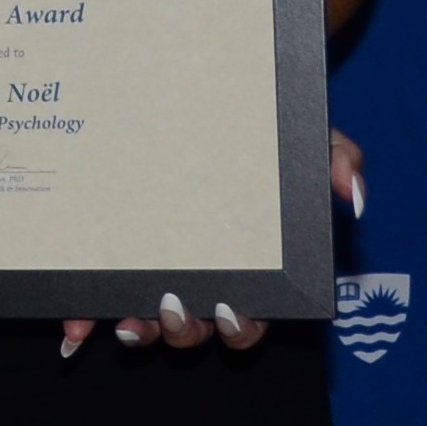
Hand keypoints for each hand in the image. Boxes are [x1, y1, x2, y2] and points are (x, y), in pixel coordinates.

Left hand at [56, 129, 359, 357]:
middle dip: (185, 331)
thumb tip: (353, 194)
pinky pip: (95, 302)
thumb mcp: (304, 137)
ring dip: (138, 332)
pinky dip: (84, 319)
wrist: (196, 93)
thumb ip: (337, 158)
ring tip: (129, 321)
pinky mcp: (108, 264)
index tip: (232, 309)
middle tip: (173, 306)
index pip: (250, 317)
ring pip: (146, 324)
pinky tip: (73, 327)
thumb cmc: (256, 134)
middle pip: (196, 329)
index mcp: (245, 269)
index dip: (242, 326)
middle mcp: (197, 279)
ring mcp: (151, 274)